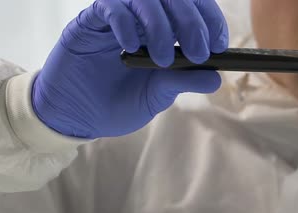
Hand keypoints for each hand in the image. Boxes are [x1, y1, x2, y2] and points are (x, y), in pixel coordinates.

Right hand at [32, 0, 228, 137]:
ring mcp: (117, 17)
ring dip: (160, 25)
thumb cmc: (119, 104)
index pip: (193, 9)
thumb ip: (183, 82)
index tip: (219, 45)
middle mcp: (142, 19)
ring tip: (163, 60)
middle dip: (191, 22)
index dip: (210, 20)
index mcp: (164, 31)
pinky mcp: (90, 21)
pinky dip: (126, 23)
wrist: (78, 116)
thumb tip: (216, 77)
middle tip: (198, 52)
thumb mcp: (157, 96)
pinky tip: (131, 49)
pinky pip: (111, 7)